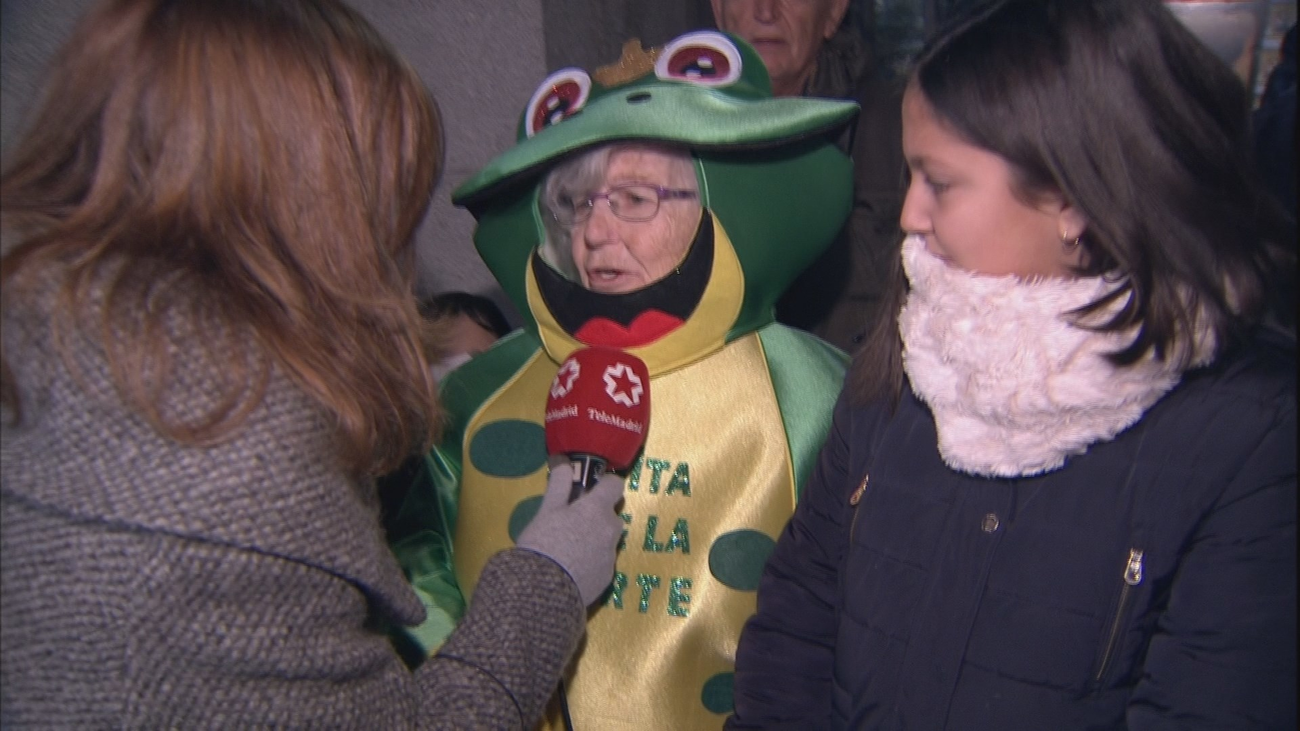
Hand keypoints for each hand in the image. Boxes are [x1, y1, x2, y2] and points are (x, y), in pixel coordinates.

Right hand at [516, 462, 624, 604]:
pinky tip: (572, 568)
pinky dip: (592, 560)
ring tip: (569, 548)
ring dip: (596, 538)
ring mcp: (611, 555)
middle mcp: (611, 530)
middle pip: (611, 514)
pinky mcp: (608, 578)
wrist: (543, 590)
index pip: (615, 485)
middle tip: (572, 522)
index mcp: (597, 509)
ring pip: (608, 539)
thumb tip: (564, 461)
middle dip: (597, 515)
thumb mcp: (547, 510)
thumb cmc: (543, 542)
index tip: (591, 489)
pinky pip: (603, 561)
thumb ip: (560, 485)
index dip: (604, 484)